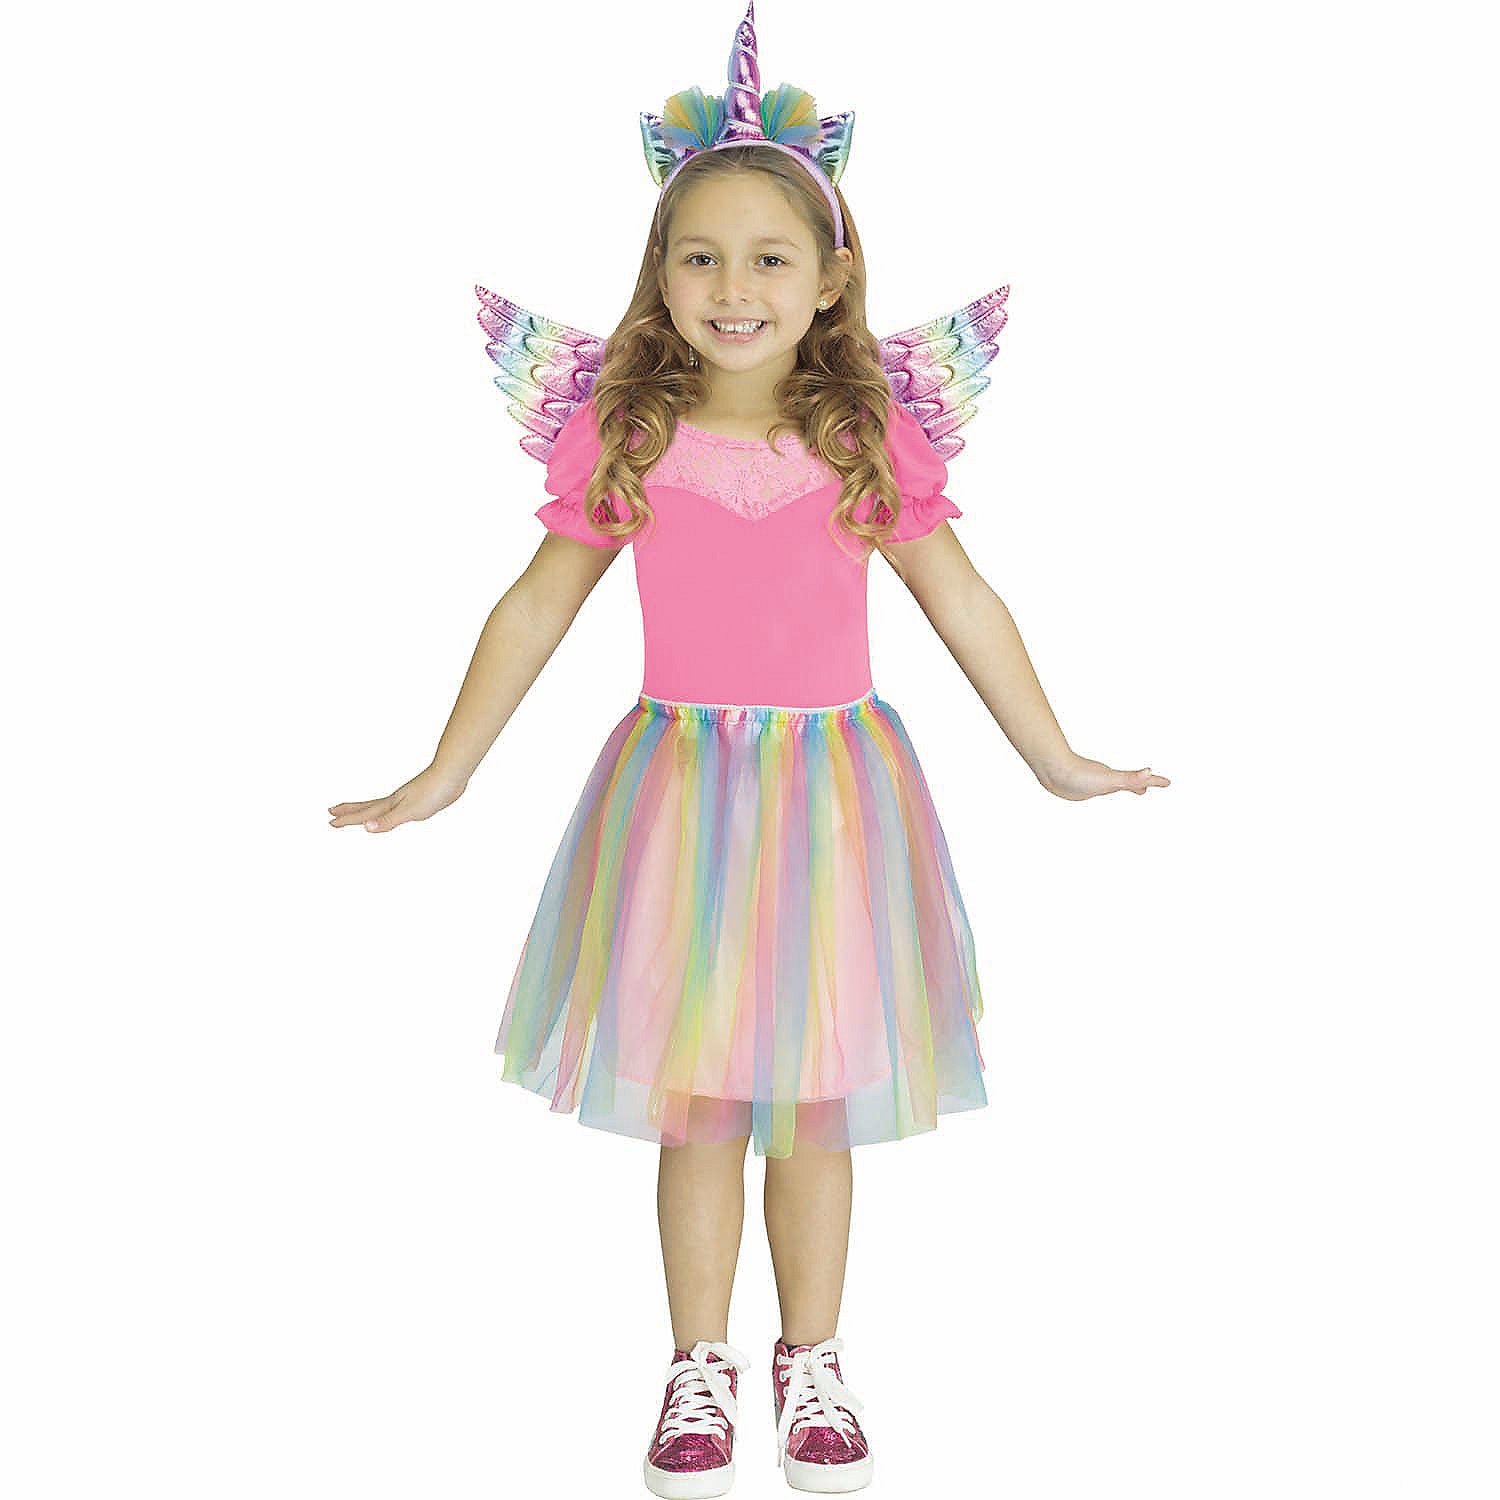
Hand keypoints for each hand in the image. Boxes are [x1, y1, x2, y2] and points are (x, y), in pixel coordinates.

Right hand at [328, 764, 469, 831]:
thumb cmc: (433, 791)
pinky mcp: (417, 799)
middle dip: (349, 811)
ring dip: (366, 809)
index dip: (347, 820)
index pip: (364, 814)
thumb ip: (388, 820)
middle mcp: (395, 800)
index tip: (330, 823)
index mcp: (390, 804)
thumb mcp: (410, 811)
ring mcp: (405, 799)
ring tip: (358, 812)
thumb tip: (366, 828)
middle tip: (331, 812)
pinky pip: (394, 807)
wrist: (452, 774)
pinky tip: (393, 811)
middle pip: (366, 806)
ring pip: (379, 805)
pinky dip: (387, 810)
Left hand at [1040, 754, 1169, 801]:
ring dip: (1130, 787)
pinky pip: (1103, 788)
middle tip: (1154, 786)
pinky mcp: (1085, 787)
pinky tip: (1104, 791)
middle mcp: (1109, 778)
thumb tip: (1150, 772)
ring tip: (1138, 791)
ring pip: (1119, 784)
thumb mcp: (1109, 779)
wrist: (1053, 770)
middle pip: (1133, 781)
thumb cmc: (1080, 775)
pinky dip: (1109, 789)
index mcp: (1117, 778)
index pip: (1141, 780)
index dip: (1155, 782)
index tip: (1168, 783)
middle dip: (1145, 784)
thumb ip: (1130, 777)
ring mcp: (1098, 782)